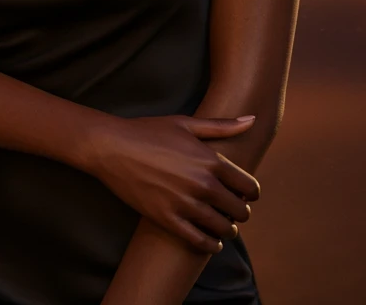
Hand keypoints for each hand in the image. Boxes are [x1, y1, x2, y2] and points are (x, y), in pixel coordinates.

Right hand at [84, 114, 259, 253]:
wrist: (113, 147)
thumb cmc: (149, 131)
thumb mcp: (186, 123)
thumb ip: (222, 125)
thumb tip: (252, 119)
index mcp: (211, 160)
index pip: (248, 186)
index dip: (251, 192)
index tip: (246, 193)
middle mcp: (203, 184)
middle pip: (239, 210)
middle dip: (240, 211)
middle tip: (234, 210)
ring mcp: (185, 204)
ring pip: (223, 228)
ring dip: (228, 229)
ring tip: (225, 226)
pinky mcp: (167, 219)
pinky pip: (199, 241)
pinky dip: (210, 245)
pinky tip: (212, 241)